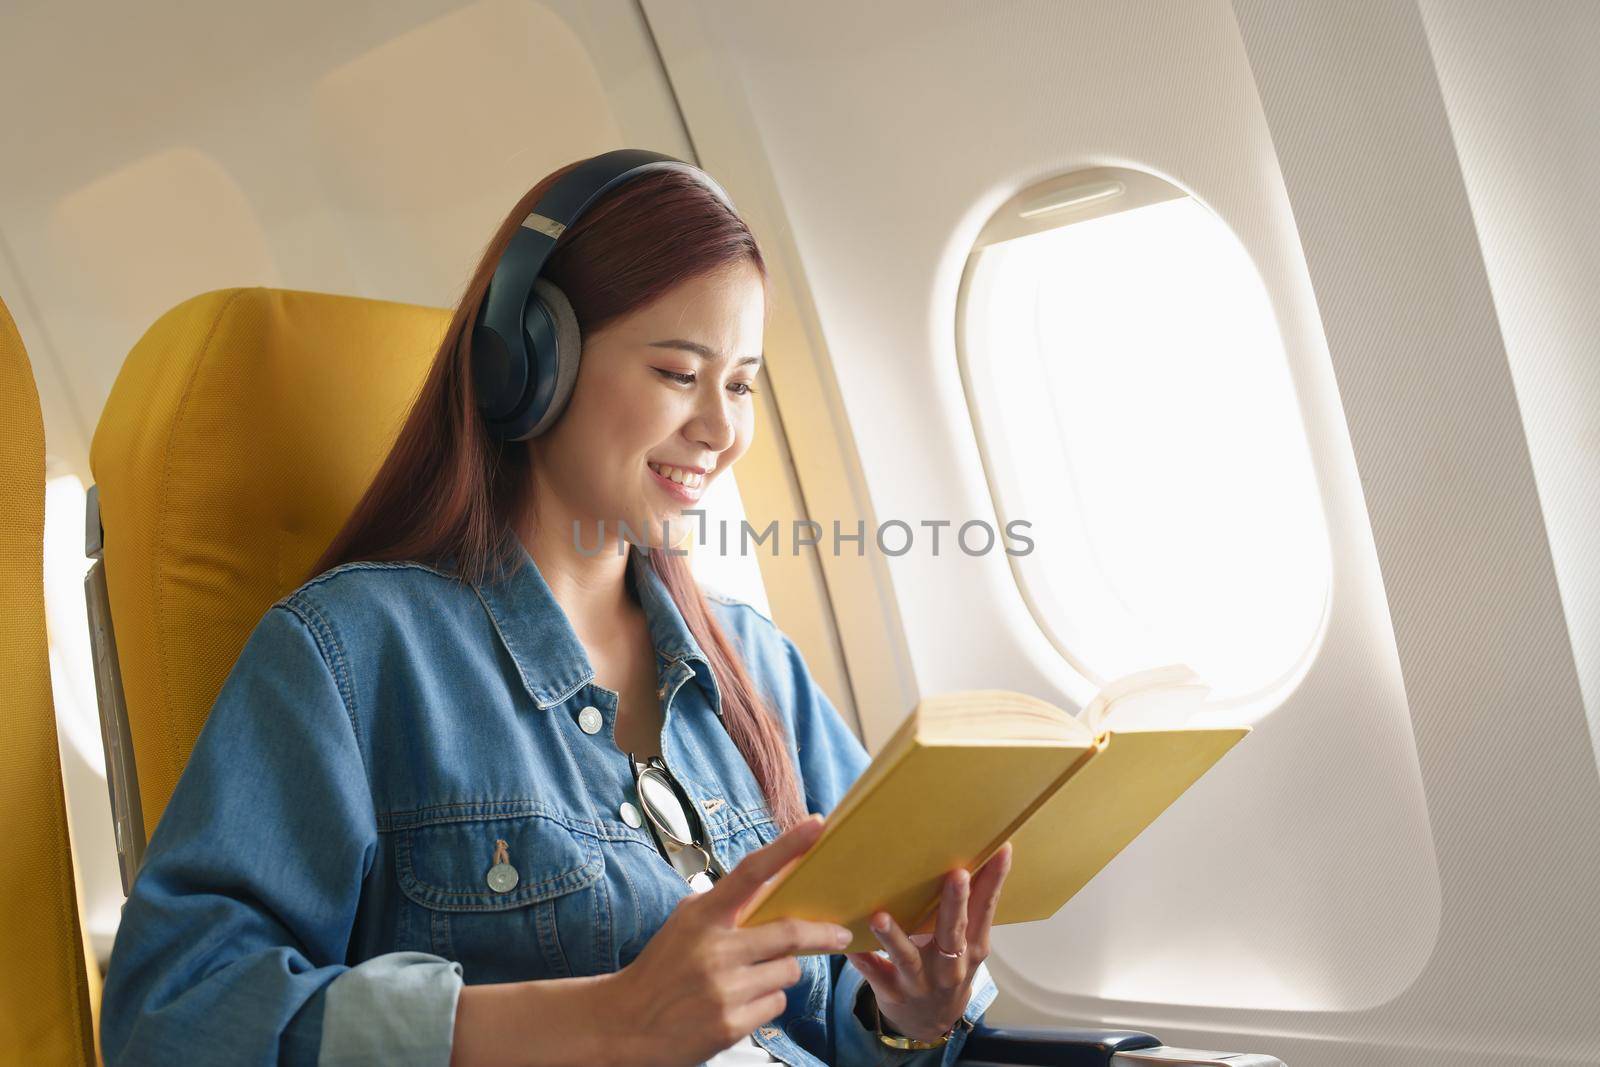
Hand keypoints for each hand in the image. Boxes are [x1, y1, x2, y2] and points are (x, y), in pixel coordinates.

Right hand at [610, 814, 852, 1066]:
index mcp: (702, 916)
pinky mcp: (730, 1025)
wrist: (626, 1023)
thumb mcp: (686, 923)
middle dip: (822, 934)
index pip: (750, 872)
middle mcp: (714, 949)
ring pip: (788, 971)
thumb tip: (774, 883)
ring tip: (748, 979)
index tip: (817, 825)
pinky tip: (738, 1004)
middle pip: (790, 933)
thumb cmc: (663, 967)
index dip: (786, 846)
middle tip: (840, 934)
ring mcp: (723, 989)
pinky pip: (777, 1004)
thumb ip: (725, 906)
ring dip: (780, 972)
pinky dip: (766, 1002)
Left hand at [845, 840, 1013, 1041]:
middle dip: (954, 904)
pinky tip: (849, 947)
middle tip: (957, 874)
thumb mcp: (967, 946)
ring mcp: (920, 981)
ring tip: (880, 916)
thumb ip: (966, 911)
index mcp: (972, 947)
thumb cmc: (949, 971)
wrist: (930, 1025)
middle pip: (953, 932)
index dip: (994, 881)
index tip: (1000, 850)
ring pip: (907, 957)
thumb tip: (965, 856)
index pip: (986, 909)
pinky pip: (875, 975)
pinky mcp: (893, 993)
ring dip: (894, 937)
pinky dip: (863, 961)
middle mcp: (949, 966)